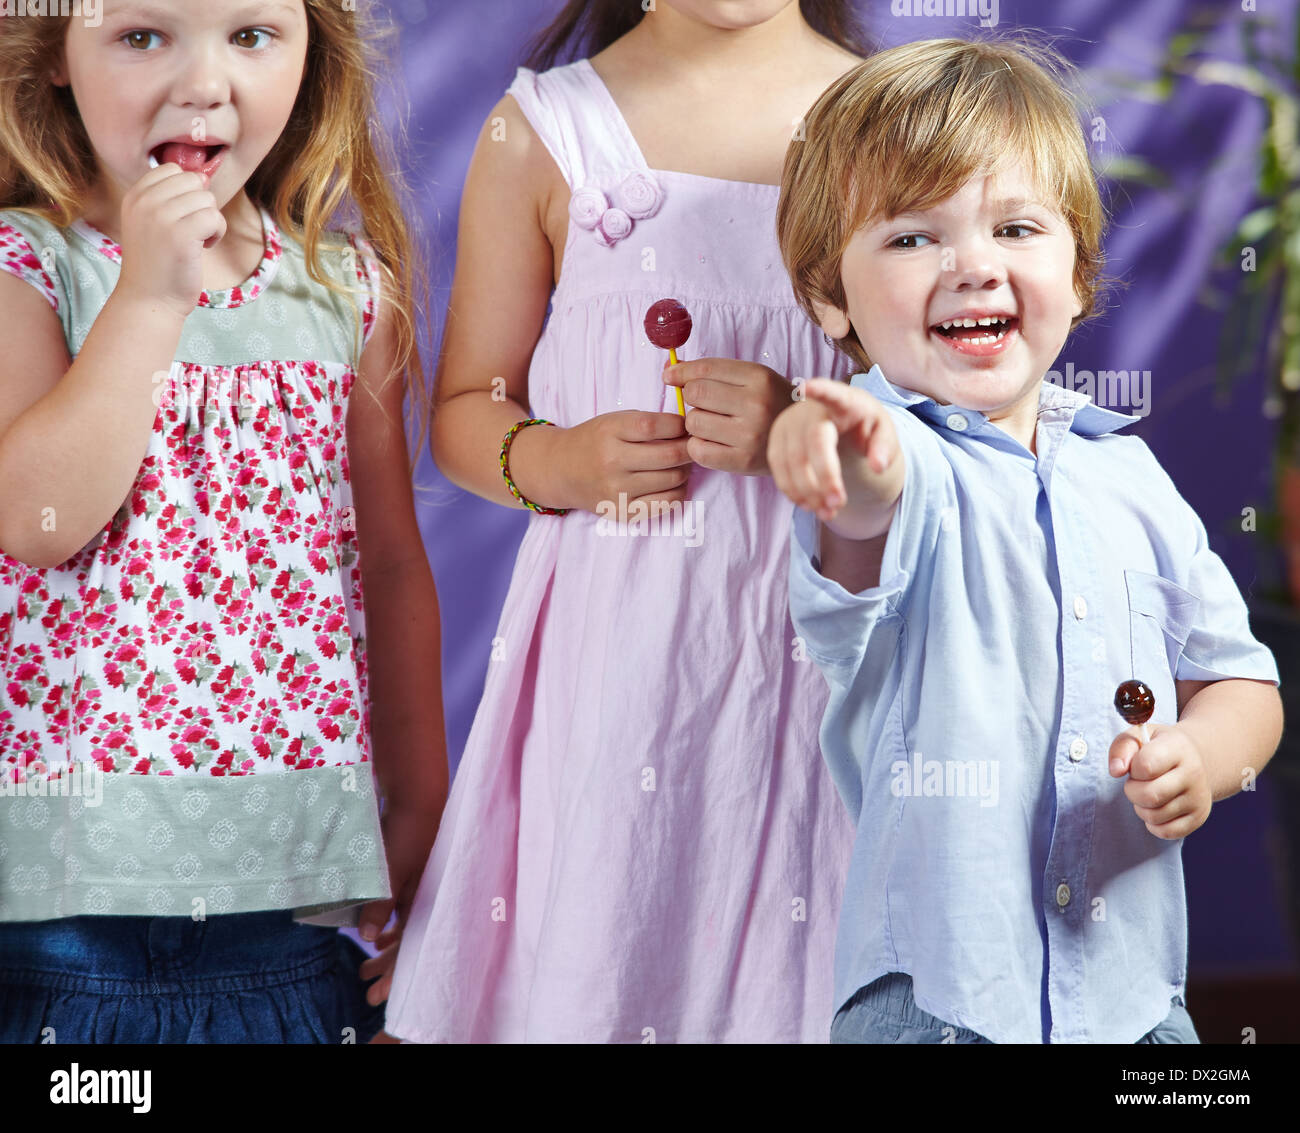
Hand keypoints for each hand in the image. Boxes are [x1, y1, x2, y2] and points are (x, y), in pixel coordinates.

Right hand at [117, 163, 225, 319]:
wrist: (149, 299)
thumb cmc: (158, 263)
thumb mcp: (152, 221)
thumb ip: (170, 197)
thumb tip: (203, 177)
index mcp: (135, 195)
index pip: (172, 169)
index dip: (187, 192)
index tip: (180, 217)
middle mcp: (144, 202)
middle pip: (193, 181)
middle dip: (201, 205)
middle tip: (192, 231)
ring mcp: (161, 216)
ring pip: (207, 199)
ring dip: (210, 221)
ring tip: (196, 241)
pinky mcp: (181, 234)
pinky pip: (215, 218)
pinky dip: (217, 233)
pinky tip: (203, 248)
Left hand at [356, 802, 440, 1005]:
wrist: (417, 794)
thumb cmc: (407, 833)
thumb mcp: (391, 871)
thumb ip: (379, 905)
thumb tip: (367, 939)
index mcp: (425, 899)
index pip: (411, 945)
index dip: (394, 971)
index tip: (377, 990)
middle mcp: (425, 894)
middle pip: (408, 939)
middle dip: (388, 964)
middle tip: (367, 983)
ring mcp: (419, 882)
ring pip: (403, 924)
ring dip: (386, 943)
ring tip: (369, 961)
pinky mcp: (411, 871)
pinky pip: (400, 905)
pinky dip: (388, 921)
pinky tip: (376, 928)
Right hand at [551, 410, 691, 514]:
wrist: (562, 471)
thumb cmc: (595, 441)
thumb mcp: (614, 421)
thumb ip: (648, 422)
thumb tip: (690, 431)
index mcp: (610, 432)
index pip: (655, 426)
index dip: (679, 425)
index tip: (684, 425)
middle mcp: (612, 462)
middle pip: (670, 455)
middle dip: (689, 448)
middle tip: (692, 445)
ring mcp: (617, 490)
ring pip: (673, 479)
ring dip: (685, 469)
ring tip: (681, 463)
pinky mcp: (624, 512)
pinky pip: (667, 503)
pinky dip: (679, 490)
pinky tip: (672, 481)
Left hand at [663, 358, 792, 475]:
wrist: (804, 436)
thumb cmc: (771, 403)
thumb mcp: (752, 378)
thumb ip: (714, 372)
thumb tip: (669, 372)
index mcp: (759, 378)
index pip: (705, 369)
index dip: (680, 372)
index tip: (670, 376)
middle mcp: (756, 404)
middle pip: (695, 394)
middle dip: (691, 397)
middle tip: (704, 404)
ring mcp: (749, 434)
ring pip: (693, 422)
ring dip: (695, 422)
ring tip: (713, 424)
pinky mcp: (742, 460)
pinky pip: (698, 450)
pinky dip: (697, 445)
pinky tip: (712, 441)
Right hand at [767, 377, 896, 522]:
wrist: (838, 420)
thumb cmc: (863, 425)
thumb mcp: (883, 433)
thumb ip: (885, 447)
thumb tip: (879, 467)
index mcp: (844, 401)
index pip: (832, 394)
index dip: (819, 390)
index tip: (805, 387)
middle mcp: (811, 408)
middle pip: (813, 442)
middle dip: (825, 476)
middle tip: (838, 504)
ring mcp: (789, 423)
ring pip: (792, 460)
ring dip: (807, 491)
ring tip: (827, 512)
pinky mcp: (776, 439)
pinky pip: (778, 468)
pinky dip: (792, 490)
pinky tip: (808, 504)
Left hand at [1108, 722, 1212, 838]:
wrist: (1194, 761)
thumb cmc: (1158, 749)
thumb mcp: (1138, 736)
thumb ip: (1121, 748)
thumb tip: (1116, 771)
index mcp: (1178, 747)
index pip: (1146, 766)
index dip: (1132, 769)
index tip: (1137, 766)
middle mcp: (1194, 772)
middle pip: (1149, 796)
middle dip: (1132, 791)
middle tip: (1137, 783)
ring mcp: (1199, 797)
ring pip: (1155, 816)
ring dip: (1141, 807)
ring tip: (1148, 793)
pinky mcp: (1199, 817)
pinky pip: (1166, 832)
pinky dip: (1153, 824)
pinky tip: (1157, 808)